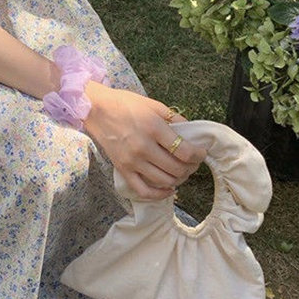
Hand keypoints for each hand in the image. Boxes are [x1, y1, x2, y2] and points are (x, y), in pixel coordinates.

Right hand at [82, 82, 205, 199]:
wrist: (97, 109)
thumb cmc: (125, 104)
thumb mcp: (153, 104)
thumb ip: (174, 118)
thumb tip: (191, 132)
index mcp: (154, 128)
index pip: (184, 151)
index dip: (198, 155)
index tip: (201, 153)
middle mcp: (143, 147)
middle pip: (177, 168)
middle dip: (191, 167)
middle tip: (192, 162)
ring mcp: (132, 161)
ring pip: (164, 181)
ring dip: (179, 179)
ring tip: (181, 172)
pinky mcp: (123, 169)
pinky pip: (144, 191)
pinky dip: (159, 194)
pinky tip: (168, 189)